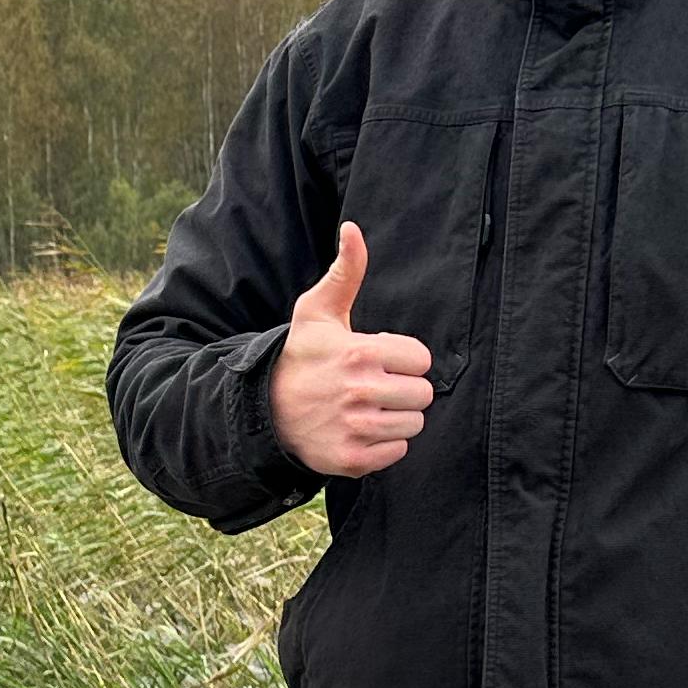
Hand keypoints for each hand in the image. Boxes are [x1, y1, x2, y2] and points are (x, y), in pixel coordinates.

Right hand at [269, 225, 433, 477]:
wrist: (265, 409)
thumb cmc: (301, 356)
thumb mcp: (318, 311)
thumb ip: (346, 272)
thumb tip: (353, 228)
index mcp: (361, 353)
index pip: (420, 360)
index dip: (403, 359)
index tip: (379, 361)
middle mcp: (361, 392)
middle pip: (422, 395)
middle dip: (403, 390)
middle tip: (375, 387)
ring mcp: (356, 429)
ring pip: (413, 425)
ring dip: (396, 417)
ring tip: (368, 409)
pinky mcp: (352, 459)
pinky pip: (397, 452)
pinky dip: (385, 445)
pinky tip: (361, 431)